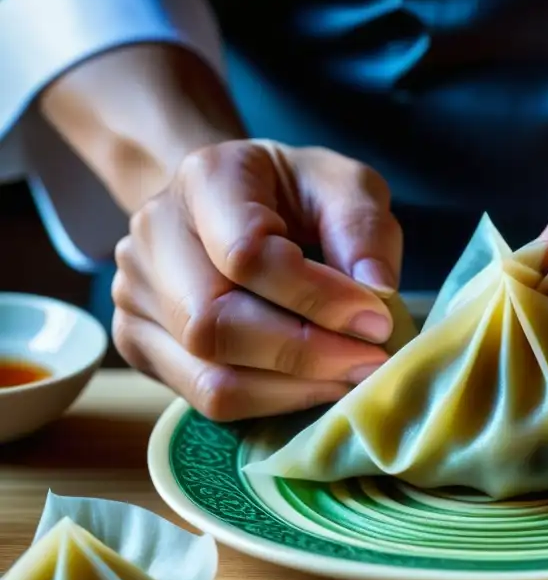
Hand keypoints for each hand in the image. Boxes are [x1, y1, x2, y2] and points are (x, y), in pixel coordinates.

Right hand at [112, 140, 402, 420]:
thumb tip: (378, 291)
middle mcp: (154, 235)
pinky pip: (207, 398)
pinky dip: (272, 401)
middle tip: (369, 361)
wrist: (234, 206)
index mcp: (205, 179)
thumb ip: (364, 229)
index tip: (377, 319)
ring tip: (348, 377)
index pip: (246, 255)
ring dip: (293, 389)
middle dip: (305, 354)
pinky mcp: (140, 344)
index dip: (317, 298)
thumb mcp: (346, 186)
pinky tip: (313, 384)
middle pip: (214, 325)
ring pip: (210, 376)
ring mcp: (136, 294)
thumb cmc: (297, 196)